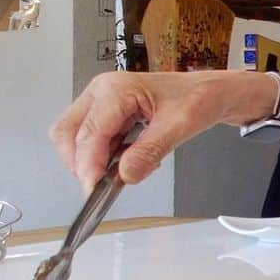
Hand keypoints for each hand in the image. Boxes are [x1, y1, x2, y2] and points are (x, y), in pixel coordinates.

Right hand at [50, 70, 273, 193]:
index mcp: (116, 88)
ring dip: (94, 160)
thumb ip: (150, 151)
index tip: (93, 190)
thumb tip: (125, 174)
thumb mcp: (179, 126)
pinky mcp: (106, 114)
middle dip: (82, 163)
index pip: (88, 133)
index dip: (88, 165)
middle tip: (105, 185)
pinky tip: (129, 159)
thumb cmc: (198, 97)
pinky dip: (104, 156)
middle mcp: (101, 92)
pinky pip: (92, 140)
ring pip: (75, 139)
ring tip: (129, 166)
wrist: (210, 92)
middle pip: (68, 135)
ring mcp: (101, 102)